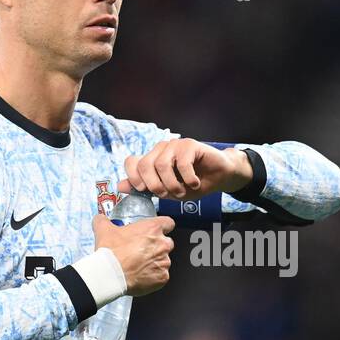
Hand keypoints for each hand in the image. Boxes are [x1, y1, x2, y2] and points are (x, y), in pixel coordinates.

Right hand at [92, 214, 174, 296]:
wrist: (111, 274)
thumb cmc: (111, 252)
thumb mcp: (104, 230)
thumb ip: (103, 220)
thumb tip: (100, 219)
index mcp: (152, 229)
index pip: (168, 223)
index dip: (163, 226)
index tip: (157, 230)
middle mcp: (162, 244)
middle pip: (167, 243)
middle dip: (157, 246)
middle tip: (142, 251)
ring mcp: (164, 262)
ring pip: (164, 260)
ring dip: (155, 262)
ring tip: (139, 265)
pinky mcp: (163, 277)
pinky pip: (161, 275)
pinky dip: (153, 276)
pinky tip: (141, 276)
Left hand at [118, 139, 251, 199]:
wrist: (219, 177)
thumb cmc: (193, 184)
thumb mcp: (168, 191)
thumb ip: (146, 188)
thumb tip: (120, 186)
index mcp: (152, 159)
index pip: (131, 162)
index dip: (133, 176)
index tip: (143, 189)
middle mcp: (160, 150)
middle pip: (144, 165)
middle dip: (154, 185)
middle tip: (167, 195)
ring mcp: (174, 145)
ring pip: (162, 165)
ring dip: (172, 184)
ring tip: (182, 192)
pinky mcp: (190, 144)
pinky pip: (182, 163)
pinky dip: (187, 178)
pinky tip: (194, 183)